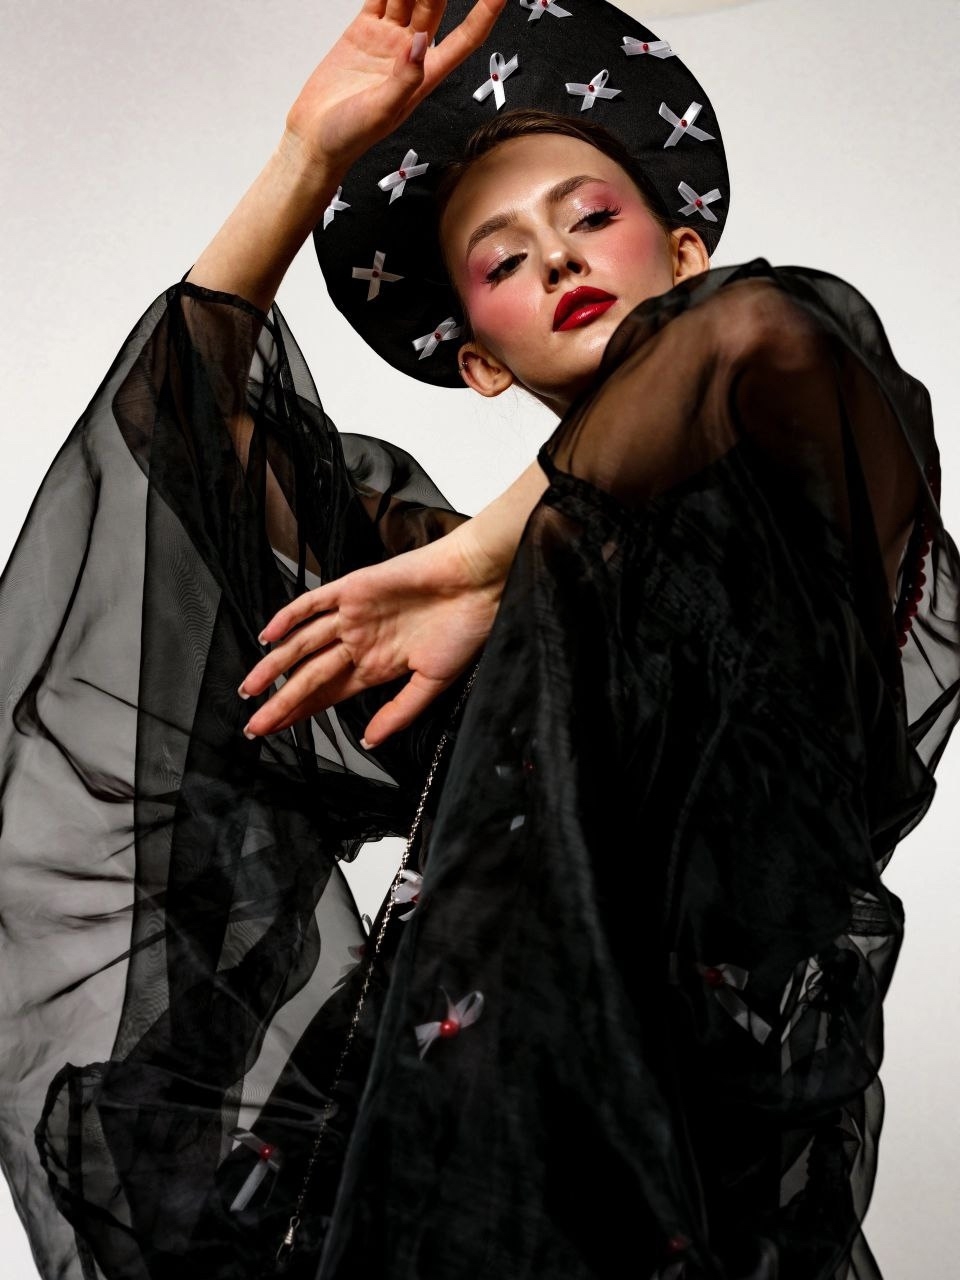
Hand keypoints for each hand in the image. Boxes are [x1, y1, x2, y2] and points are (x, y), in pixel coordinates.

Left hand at [238, 526, 503, 745]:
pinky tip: (269, 635)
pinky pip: (313, 602)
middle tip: (254, 725)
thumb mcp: (433, 682)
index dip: (301, 713)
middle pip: (310, 675)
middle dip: (281, 701)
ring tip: (249, 688)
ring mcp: (354, 615)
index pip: (328, 694)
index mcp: (378, 666)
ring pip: (304, 643)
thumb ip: (400, 711)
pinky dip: (290, 616)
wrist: (478, 582)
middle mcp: (360, 642)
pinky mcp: (354, 587)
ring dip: (275, 665)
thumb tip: (370, 742)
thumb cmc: (466, 629)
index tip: (274, 732)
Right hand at [284, 0, 506, 174]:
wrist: (315, 137)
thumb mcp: (381, 113)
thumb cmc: (350, 137)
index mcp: (426, 76)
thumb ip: (403, 79)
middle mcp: (412, 53)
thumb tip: (420, 43)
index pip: (466, 38)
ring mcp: (388, 39)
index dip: (485, 12)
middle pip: (435, 5)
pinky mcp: (364, 31)